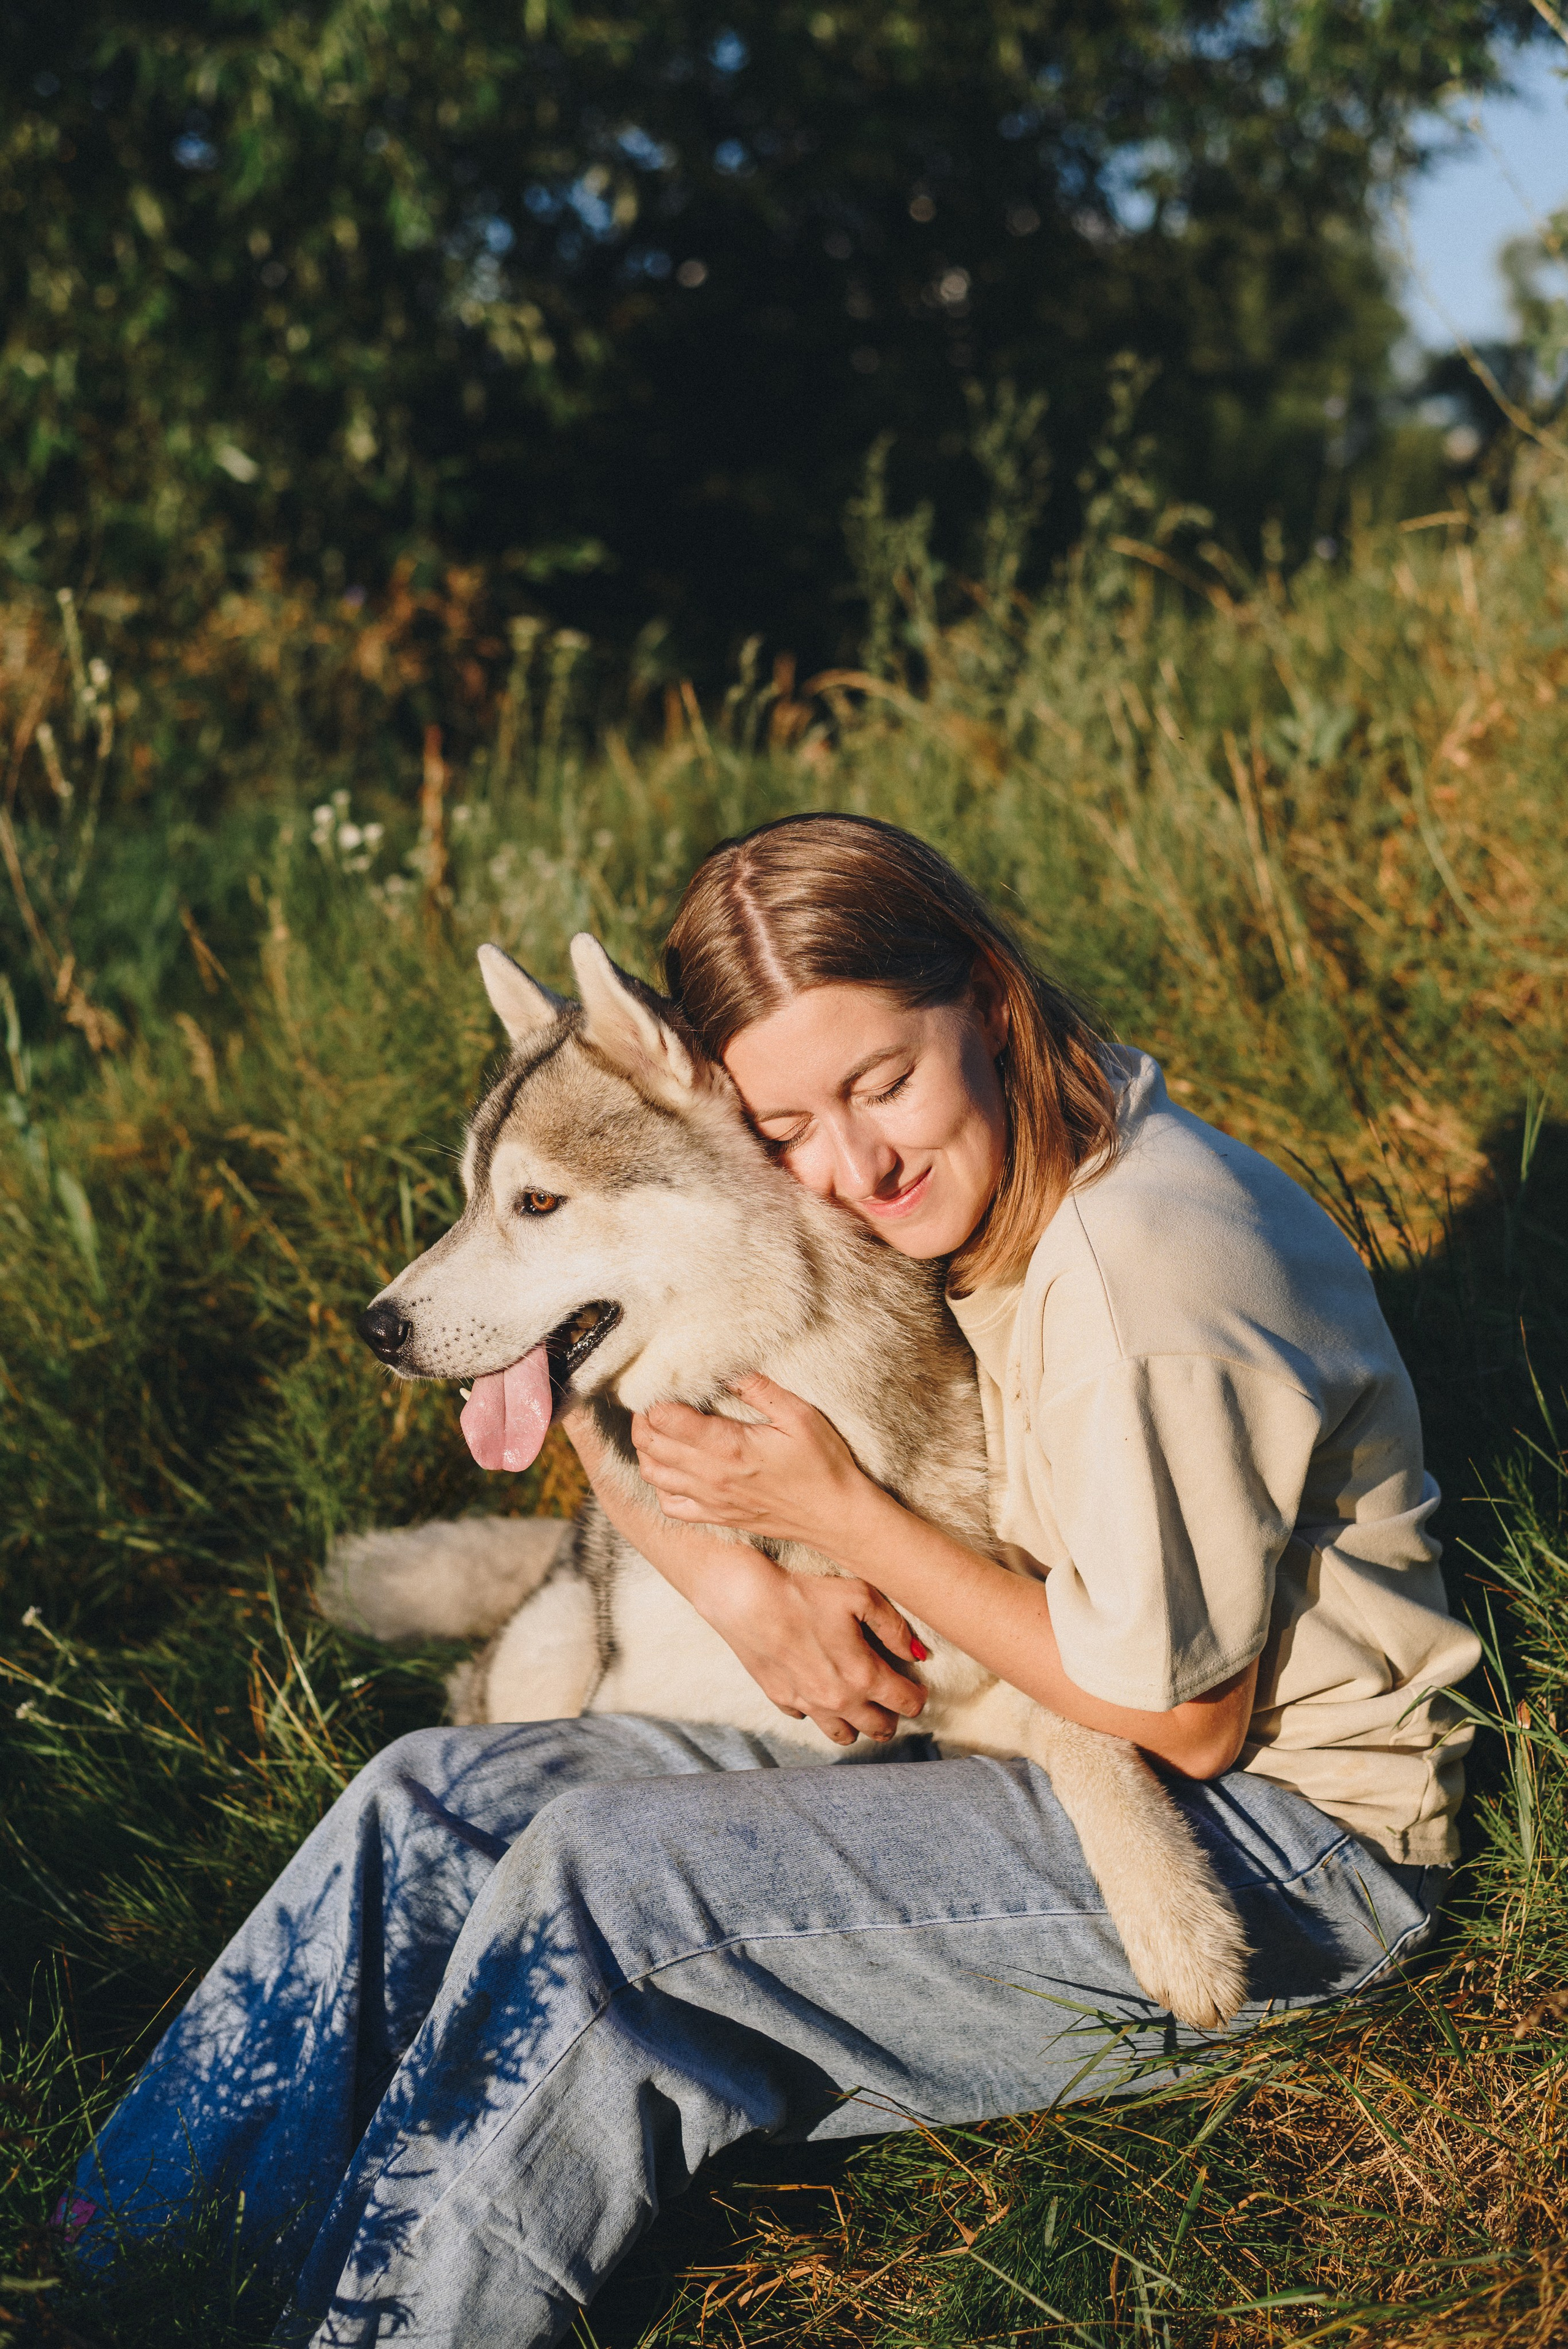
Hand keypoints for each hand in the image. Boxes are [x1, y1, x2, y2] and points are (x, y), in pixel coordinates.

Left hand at [629, 1373, 863, 1553]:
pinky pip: (670, 1505)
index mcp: (729, 1446)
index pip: (666, 1420)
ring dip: (647, 1449)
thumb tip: (725, 1366)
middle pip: (651, 1445)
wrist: (835, 1516)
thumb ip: (758, 1388)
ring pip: (653, 1474)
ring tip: (659, 1429)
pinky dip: (661, 1485)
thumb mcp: (798, 1415)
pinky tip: (673, 1467)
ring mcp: (711, 1500)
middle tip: (655, 1400)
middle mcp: (712, 1476)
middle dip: (643, 1418)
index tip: (664, 1383)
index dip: (656, 1398)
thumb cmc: (822, 1463)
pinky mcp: (716, 1516)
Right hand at [697, 1548, 928, 1746]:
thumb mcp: (860, 1597)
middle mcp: (839, 1700)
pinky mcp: (782, 1700)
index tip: (917, 1687)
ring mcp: (809, 1705)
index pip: (906, 1703)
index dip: (918, 1697)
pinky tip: (819, 1689)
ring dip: (858, 1725)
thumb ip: (895, 1628)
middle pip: (879, 1729)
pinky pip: (807, 1718)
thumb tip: (918, 1654)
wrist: (748, 1600)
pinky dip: (818, 1711)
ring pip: (844, 1736)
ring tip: (860, 1706)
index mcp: (864, 1675)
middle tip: (891, 1700)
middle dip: (892, 1718)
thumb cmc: (806, 1594)